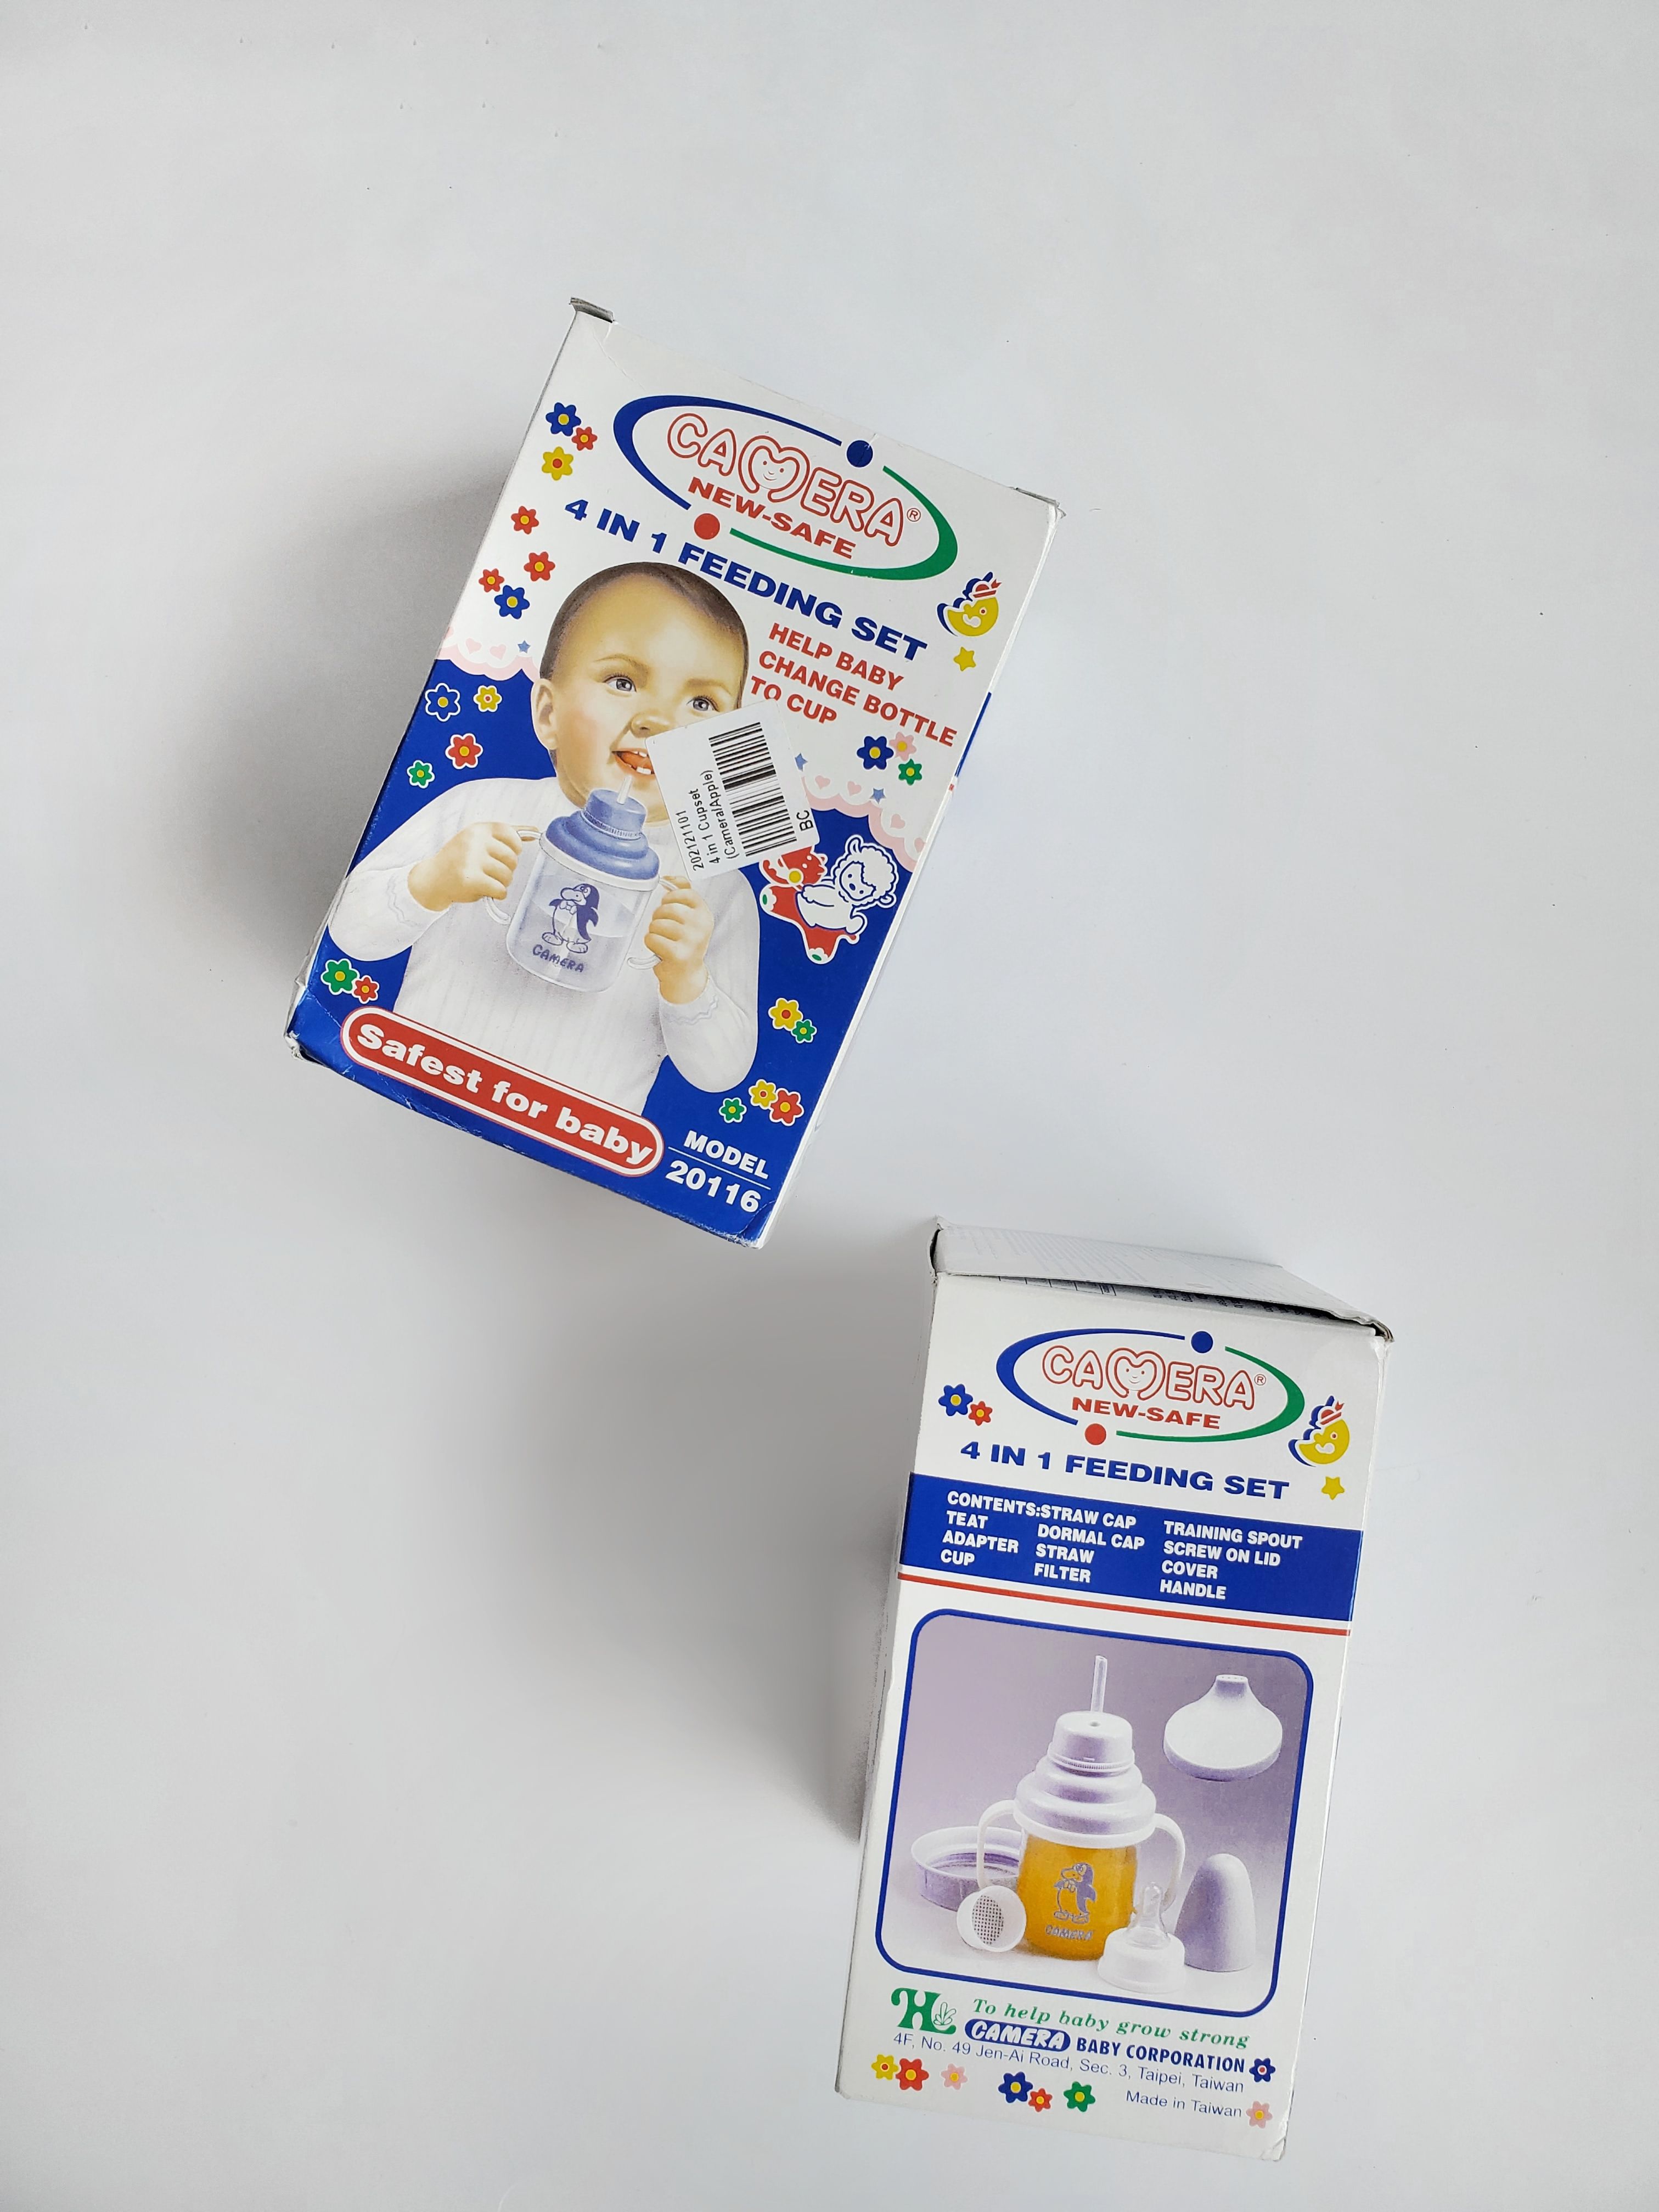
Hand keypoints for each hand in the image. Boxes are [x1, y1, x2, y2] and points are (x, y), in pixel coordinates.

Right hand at [408, 822, 540, 912]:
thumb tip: (535, 831)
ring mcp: (472, 860)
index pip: (511, 834)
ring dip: (502, 883)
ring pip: (508, 876)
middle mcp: (475, 841)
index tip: (505, 855)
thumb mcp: (478, 840)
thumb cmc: (459, 860)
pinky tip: (486, 890)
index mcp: (479, 830)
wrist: (433, 879)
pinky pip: (500, 890)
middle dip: (507, 869)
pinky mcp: (471, 879)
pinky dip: (497, 894)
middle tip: (492, 872)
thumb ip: (506, 835)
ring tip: (487, 881)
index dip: (514, 848)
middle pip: (512, 858)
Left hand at [644, 874, 714, 1003]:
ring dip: (654, 933)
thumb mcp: (689, 918)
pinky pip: (652, 938)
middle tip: (665, 929)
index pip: (684, 892)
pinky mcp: (678, 954)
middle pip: (667, 907)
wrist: (685, 977)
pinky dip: (651, 944)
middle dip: (658, 917)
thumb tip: (669, 878)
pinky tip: (659, 950)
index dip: (670, 898)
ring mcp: (691, 940)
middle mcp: (701, 926)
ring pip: (657, 923)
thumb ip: (682, 895)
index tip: (669, 906)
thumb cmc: (683, 944)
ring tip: (663, 941)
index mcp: (704, 914)